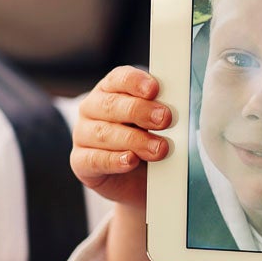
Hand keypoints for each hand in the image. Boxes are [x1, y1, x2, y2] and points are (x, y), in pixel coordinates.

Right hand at [70, 66, 171, 209]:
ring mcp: (83, 135)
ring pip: (104, 133)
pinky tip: (131, 160)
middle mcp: (92, 109)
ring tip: (159, 149)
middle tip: (165, 120)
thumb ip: (163, 111)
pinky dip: (114, 160)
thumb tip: (180, 106)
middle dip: (140, 111)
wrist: (141, 181)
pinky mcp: (81, 162)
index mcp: (111, 90)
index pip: (119, 79)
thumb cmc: (149, 141)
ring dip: (135, 140)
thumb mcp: (159, 123)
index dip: (136, 82)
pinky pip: (94, 160)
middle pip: (111, 105)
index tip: (155, 90)